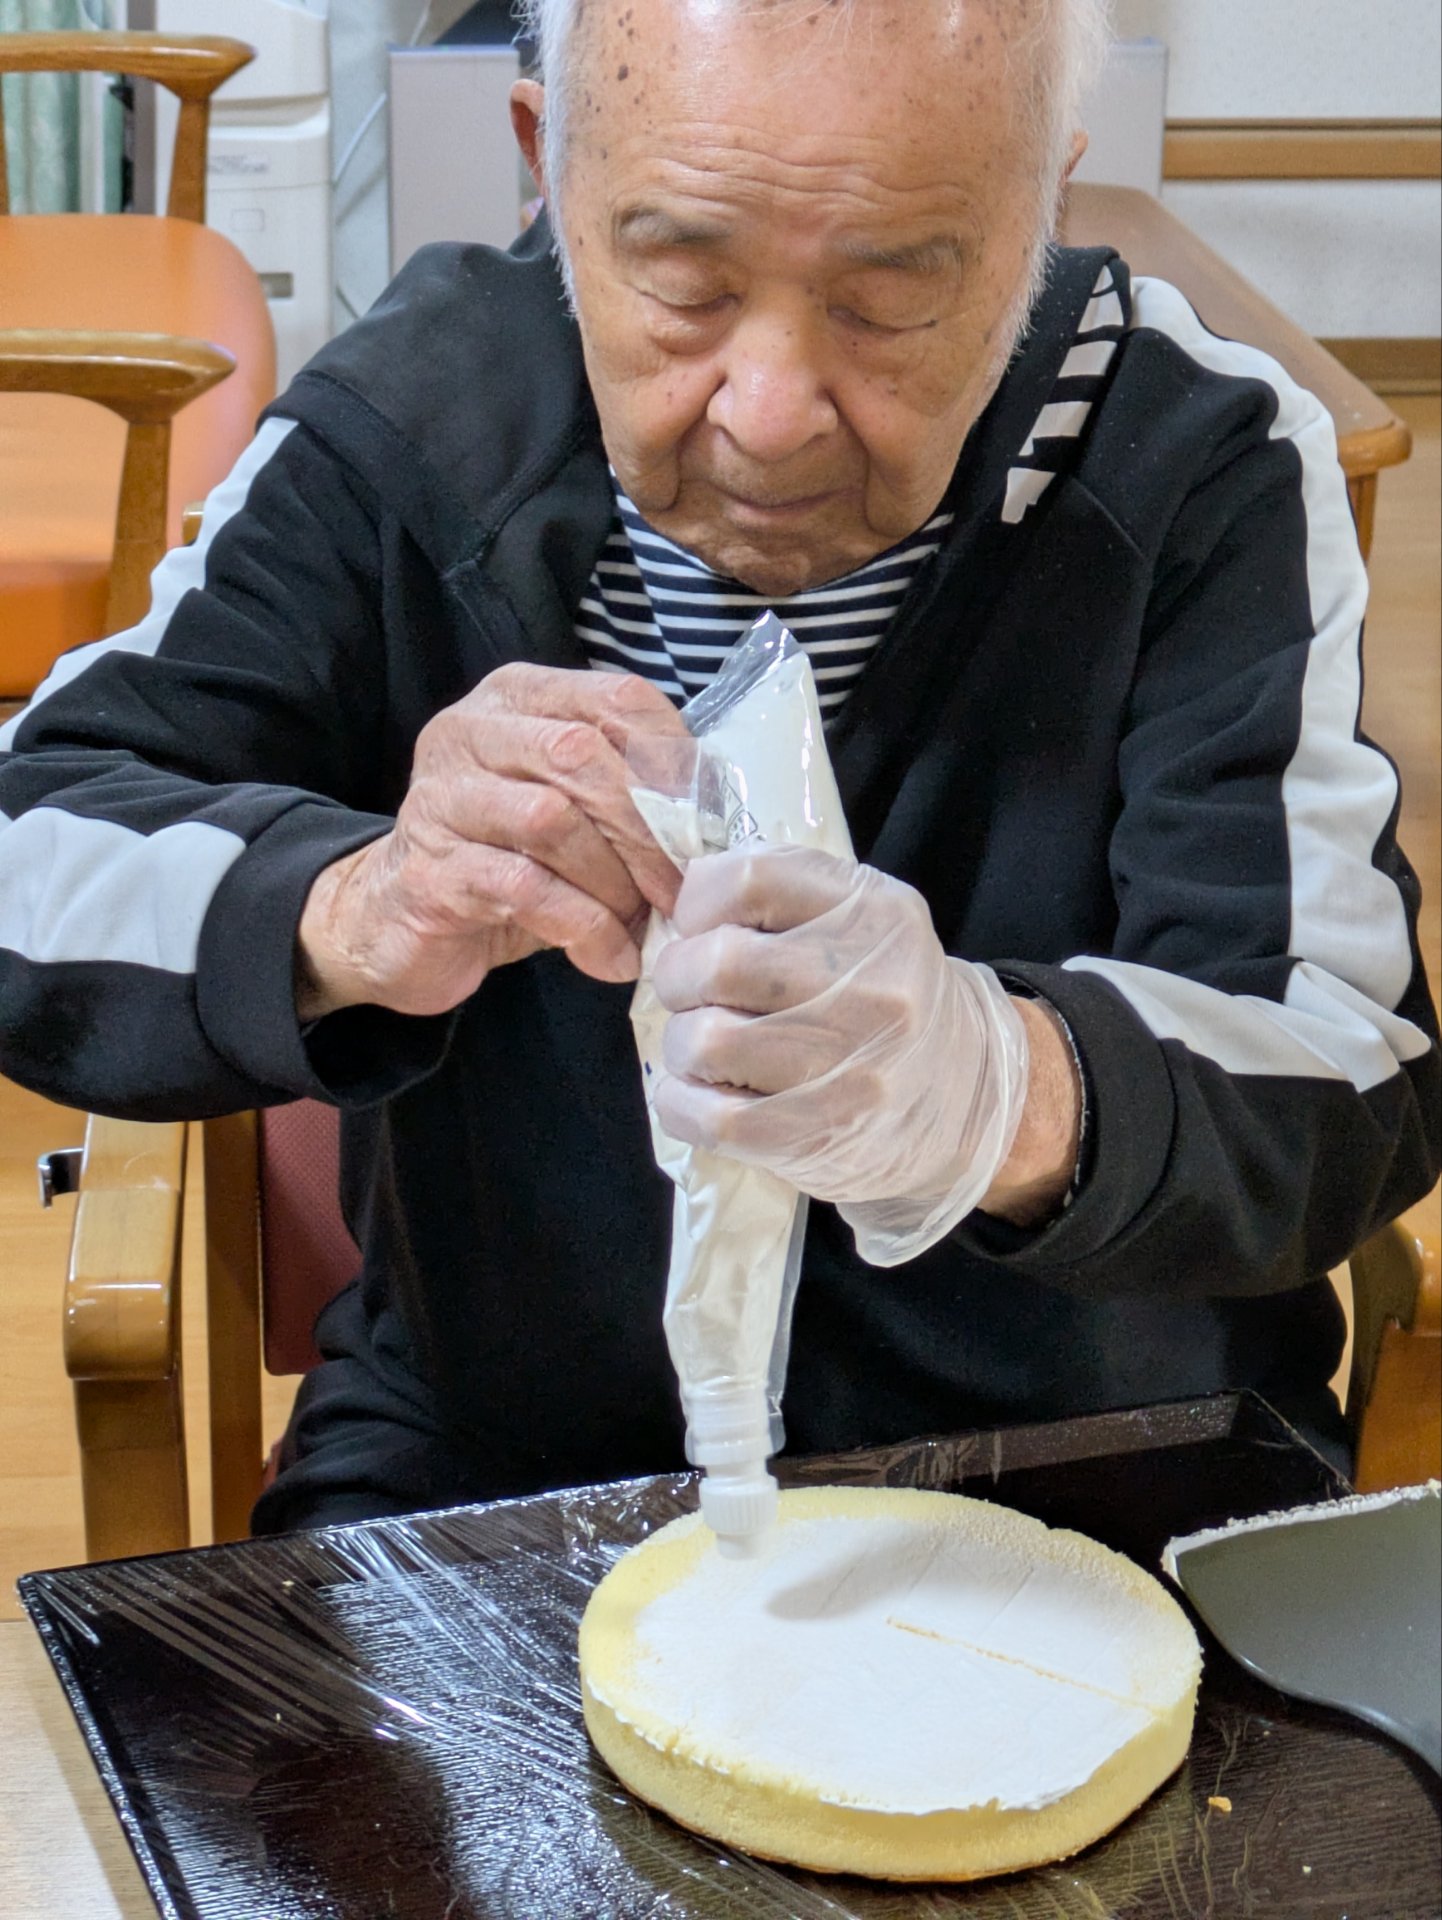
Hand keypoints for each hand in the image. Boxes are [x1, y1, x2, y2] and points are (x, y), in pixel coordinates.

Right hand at [296, 666, 688, 1019]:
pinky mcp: (430, 869)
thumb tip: (716, 825)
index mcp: (519, 698)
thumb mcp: (573, 812)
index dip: (674, 761)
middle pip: (583, 755)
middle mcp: (471, 731)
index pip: (616, 698)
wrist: (398, 920)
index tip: (708, 824)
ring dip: (614, 880)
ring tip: (642, 922)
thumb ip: (628, 795)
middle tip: (683, 888)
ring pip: (551, 819)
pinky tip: (610, 957)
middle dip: (647, 829)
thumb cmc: (504, 858)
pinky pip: (523, 889)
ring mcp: (440, 798)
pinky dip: (583, 927)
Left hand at [650, 846, 1079, 1257]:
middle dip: (678, 977)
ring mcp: (847, 1068)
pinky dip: (680, 1102)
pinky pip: (709, 1116)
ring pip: (704, 1041)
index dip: (700, 902)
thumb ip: (783, 893)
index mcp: (876, 915)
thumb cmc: (884, 996)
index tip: (701, 926)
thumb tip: (682, 896)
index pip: (751, 879)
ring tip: (705, 1046)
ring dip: (681, 1043)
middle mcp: (871, 987)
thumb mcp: (862, 918)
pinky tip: (698, 1093)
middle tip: (691, 992)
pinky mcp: (816, 1135)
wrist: (963, 1094)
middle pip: (716, 963)